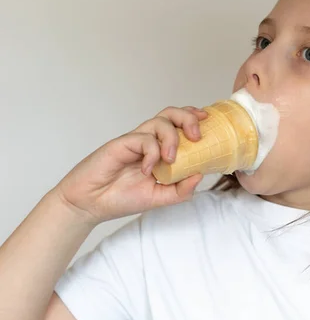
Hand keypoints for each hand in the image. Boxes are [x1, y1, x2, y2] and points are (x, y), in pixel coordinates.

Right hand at [50, 106, 207, 224]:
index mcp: (160, 150)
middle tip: (197, 136)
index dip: (194, 119)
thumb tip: (200, 175)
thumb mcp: (160, 199)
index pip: (180, 125)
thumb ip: (181, 190)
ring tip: (171, 159)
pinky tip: (147, 170)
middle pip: (171, 114)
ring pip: (159, 121)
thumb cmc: (122, 198)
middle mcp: (149, 141)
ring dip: (171, 137)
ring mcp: (135, 141)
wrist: (90, 204)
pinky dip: (151, 153)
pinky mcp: (122, 144)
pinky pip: (143, 139)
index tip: (209, 121)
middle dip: (188, 118)